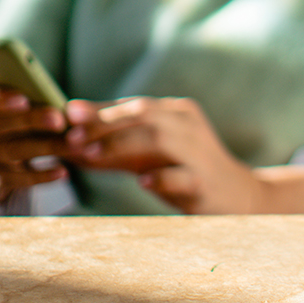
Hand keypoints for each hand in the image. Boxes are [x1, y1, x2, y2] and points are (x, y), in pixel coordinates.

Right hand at [0, 71, 69, 203]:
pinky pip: (12, 180)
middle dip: (30, 122)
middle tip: (60, 120)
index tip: (24, 100)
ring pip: (10, 152)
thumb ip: (6, 80)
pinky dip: (39, 176)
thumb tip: (41, 84)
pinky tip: (63, 171)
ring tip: (74, 144)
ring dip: (45, 148)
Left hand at [64, 96, 303, 214]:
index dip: (98, 110)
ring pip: (159, 140)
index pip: (133, 106)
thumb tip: (69, 141)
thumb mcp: (154, 153)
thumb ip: (119, 144)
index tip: (63, 115)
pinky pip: (182, 176)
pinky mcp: (204, 183)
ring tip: (90, 155)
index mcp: (176, 112)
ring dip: (121, 146)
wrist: (240, 196)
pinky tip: (141, 181)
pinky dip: (161, 176)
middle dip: (103, 123)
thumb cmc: (187, 171)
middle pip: (143, 116)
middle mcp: (188, 126)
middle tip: (69, 134)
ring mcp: (199, 153)